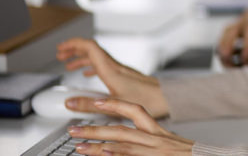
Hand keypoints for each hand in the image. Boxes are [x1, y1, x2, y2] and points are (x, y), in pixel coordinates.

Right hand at [57, 38, 168, 117]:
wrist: (169, 98)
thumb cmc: (149, 100)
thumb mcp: (114, 105)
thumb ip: (89, 105)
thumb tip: (69, 102)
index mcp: (112, 70)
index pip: (90, 48)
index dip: (74, 44)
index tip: (61, 47)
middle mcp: (117, 67)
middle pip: (92, 50)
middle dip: (75, 50)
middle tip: (61, 54)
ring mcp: (122, 71)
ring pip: (98, 58)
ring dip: (82, 59)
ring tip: (70, 66)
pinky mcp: (126, 77)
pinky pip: (105, 66)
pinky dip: (93, 67)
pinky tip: (90, 74)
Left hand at [69, 98, 192, 154]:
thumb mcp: (170, 147)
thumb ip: (150, 143)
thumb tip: (124, 146)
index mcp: (159, 132)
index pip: (135, 111)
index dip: (115, 104)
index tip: (97, 101)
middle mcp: (157, 139)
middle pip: (122, 127)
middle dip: (96, 127)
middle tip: (74, 129)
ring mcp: (156, 150)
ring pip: (124, 142)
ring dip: (98, 144)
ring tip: (79, 147)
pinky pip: (133, 155)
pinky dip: (118, 154)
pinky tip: (104, 154)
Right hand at [217, 7, 247, 65]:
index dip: (247, 44)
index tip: (246, 59)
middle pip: (233, 28)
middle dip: (228, 45)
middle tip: (227, 61)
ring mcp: (244, 20)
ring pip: (227, 32)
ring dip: (223, 46)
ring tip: (224, 62)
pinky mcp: (243, 27)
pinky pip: (229, 36)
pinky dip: (226, 47)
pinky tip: (227, 60)